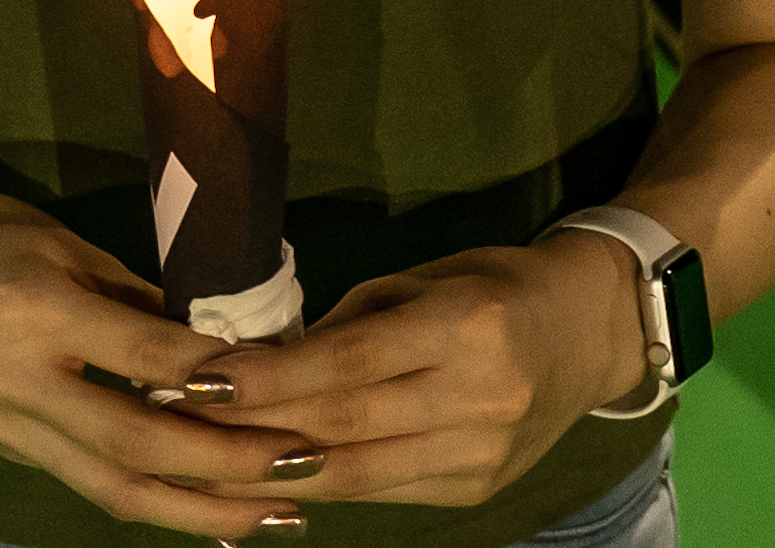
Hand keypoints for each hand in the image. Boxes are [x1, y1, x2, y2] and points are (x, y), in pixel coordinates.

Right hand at [0, 193, 293, 539]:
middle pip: (133, 443)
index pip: (140, 354)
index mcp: (31, 309)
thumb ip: (135, 300)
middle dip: (226, 462)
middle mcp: (16, 381)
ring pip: (114, 489)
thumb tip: (224, 342)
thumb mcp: (60, 243)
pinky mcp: (8, 451)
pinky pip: (92, 487)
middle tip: (302, 463)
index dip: (215, 378)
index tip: (290, 385)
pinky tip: (214, 515)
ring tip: (276, 518)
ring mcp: (7, 428)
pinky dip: (158, 504)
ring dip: (202, 511)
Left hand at [177, 237, 634, 517]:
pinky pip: (385, 492)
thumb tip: (267, 359)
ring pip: (358, 475)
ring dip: (275, 472)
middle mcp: (479, 398)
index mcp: (465, 328)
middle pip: (344, 424)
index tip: (200, 379)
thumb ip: (351, 326)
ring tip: (207, 464)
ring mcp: (482, 455)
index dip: (270, 378)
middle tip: (183, 422)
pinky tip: (273, 480)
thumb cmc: (496, 286)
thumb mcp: (426, 281)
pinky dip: (325, 487)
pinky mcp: (477, 490)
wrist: (591, 333)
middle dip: (254, 427)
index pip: (347, 363)